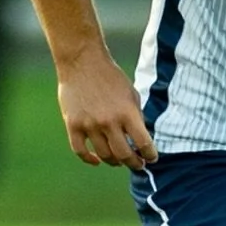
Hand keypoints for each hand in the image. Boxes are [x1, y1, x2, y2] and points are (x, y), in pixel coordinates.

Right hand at [57, 51, 158, 168]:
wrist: (83, 61)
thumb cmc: (110, 76)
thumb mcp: (131, 94)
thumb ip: (136, 117)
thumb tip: (142, 140)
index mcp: (127, 113)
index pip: (144, 144)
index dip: (150, 155)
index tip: (152, 158)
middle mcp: (109, 121)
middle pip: (124, 155)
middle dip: (134, 163)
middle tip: (138, 164)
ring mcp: (90, 125)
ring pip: (104, 155)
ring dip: (114, 161)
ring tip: (119, 160)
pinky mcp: (73, 125)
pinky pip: (81, 151)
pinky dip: (90, 159)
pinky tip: (97, 159)